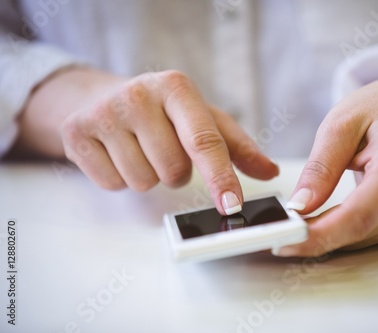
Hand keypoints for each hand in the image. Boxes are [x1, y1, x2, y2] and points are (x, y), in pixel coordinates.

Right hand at [14, 67, 278, 214]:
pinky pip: (113, 184)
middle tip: (164, 149)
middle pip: (173, 171)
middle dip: (175, 173)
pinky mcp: (77, 134)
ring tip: (140, 150)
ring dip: (149, 176)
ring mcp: (104, 113)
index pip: (203, 140)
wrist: (100, 97)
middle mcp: (138, 95)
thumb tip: (270, 171)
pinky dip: (120, 179)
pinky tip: (117, 154)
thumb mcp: (202, 118)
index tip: (231, 205)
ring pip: (143, 182)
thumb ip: (238, 147)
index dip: (220, 177)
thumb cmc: (162, 111)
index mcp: (176, 87)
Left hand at [276, 67, 377, 256]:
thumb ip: (320, 168)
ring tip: (291, 220)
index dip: (319, 235)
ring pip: (354, 239)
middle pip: (353, 232)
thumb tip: (299, 206)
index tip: (284, 241)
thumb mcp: (340, 125)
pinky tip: (314, 220)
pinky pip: (359, 236)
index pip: (357, 216)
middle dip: (310, 237)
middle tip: (272, 231)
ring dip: (320, 235)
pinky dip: (333, 231)